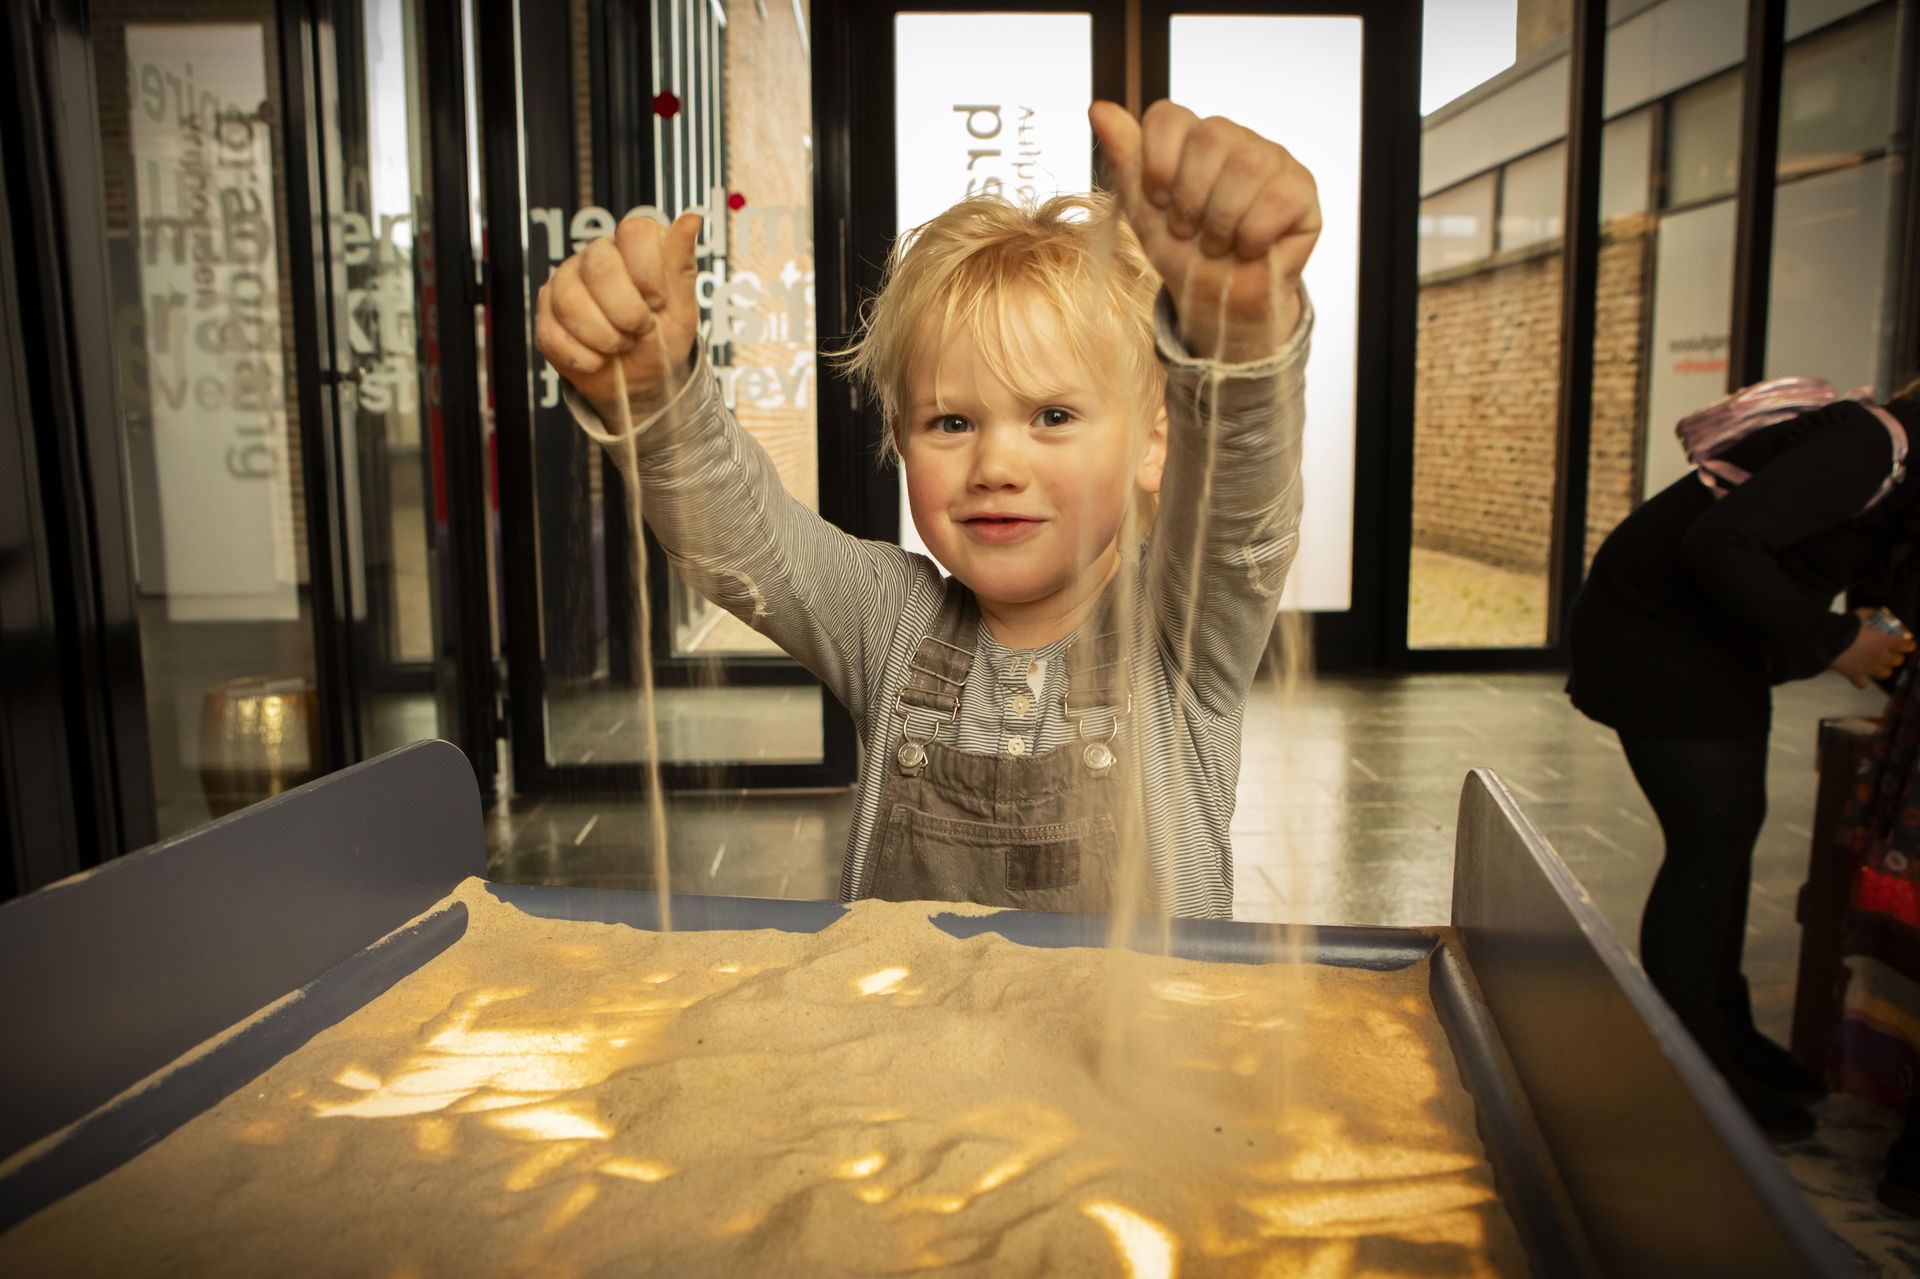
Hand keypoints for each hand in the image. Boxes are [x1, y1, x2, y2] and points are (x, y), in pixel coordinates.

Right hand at [534, 211, 702, 424]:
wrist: (641, 382)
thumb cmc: (662, 340)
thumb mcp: (682, 308)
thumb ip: (681, 264)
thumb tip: (692, 218)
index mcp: (632, 247)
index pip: (634, 231)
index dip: (648, 272)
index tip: (658, 302)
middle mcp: (596, 256)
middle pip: (599, 268)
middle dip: (627, 312)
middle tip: (640, 329)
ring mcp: (565, 282)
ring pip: (571, 301)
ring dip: (604, 337)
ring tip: (620, 344)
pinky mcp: (546, 313)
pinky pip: (553, 333)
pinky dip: (584, 357)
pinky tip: (598, 358)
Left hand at [1088, 99, 1319, 362]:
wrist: (1216, 300)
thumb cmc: (1182, 251)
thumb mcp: (1143, 207)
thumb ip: (1125, 157)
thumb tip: (1098, 108)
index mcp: (1193, 136)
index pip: (1169, 116)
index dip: (1157, 163)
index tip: (1157, 201)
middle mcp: (1235, 138)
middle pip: (1210, 137)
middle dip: (1190, 197)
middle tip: (1187, 231)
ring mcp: (1272, 159)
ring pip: (1246, 167)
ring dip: (1220, 222)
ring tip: (1215, 244)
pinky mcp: (1302, 188)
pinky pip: (1277, 199)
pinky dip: (1252, 236)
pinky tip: (1248, 249)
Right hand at [1832, 607, 1915, 688]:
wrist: (1827, 640)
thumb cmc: (1846, 626)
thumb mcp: (1860, 614)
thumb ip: (1871, 614)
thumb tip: (1875, 613)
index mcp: (1886, 641)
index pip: (1906, 645)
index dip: (1908, 644)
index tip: (1906, 643)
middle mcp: (1882, 656)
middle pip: (1898, 661)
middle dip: (1895, 656)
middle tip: (1888, 652)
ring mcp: (1870, 668)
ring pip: (1886, 674)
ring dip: (1883, 669)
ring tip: (1876, 664)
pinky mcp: (1856, 676)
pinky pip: (1863, 684)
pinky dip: (1862, 681)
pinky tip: (1859, 675)